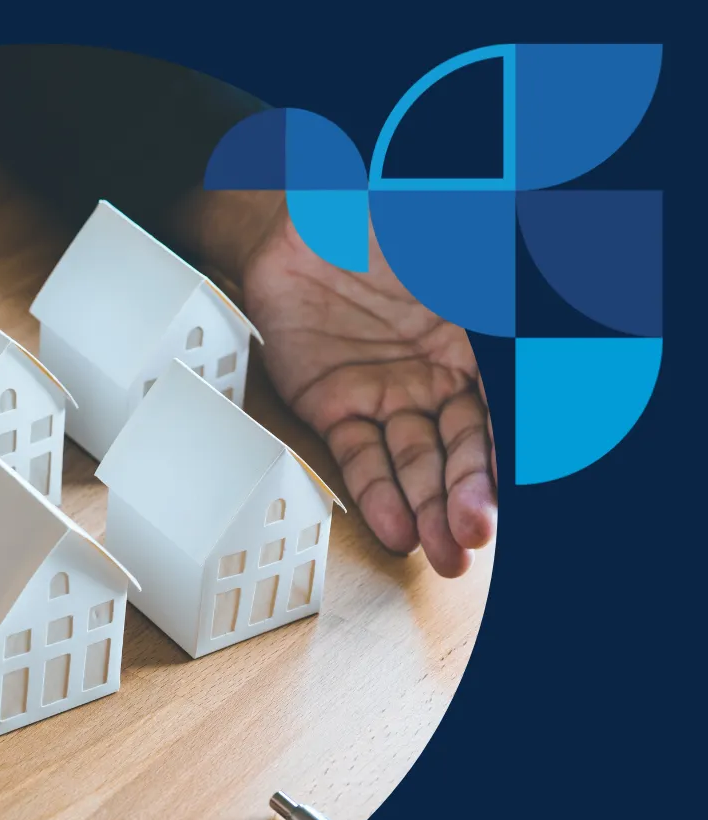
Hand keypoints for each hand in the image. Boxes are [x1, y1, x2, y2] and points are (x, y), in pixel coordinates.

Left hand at [241, 210, 496, 576]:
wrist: (294, 221)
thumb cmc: (381, 225)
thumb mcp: (455, 256)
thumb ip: (494, 305)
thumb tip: (571, 337)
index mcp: (478, 348)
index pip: (500, 417)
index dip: (505, 457)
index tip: (512, 495)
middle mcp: (438, 379)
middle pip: (462, 450)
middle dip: (469, 498)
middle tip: (472, 538)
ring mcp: (387, 395)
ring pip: (415, 463)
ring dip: (429, 509)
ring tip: (442, 550)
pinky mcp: (334, 405)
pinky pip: (359, 456)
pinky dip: (376, 494)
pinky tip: (396, 528)